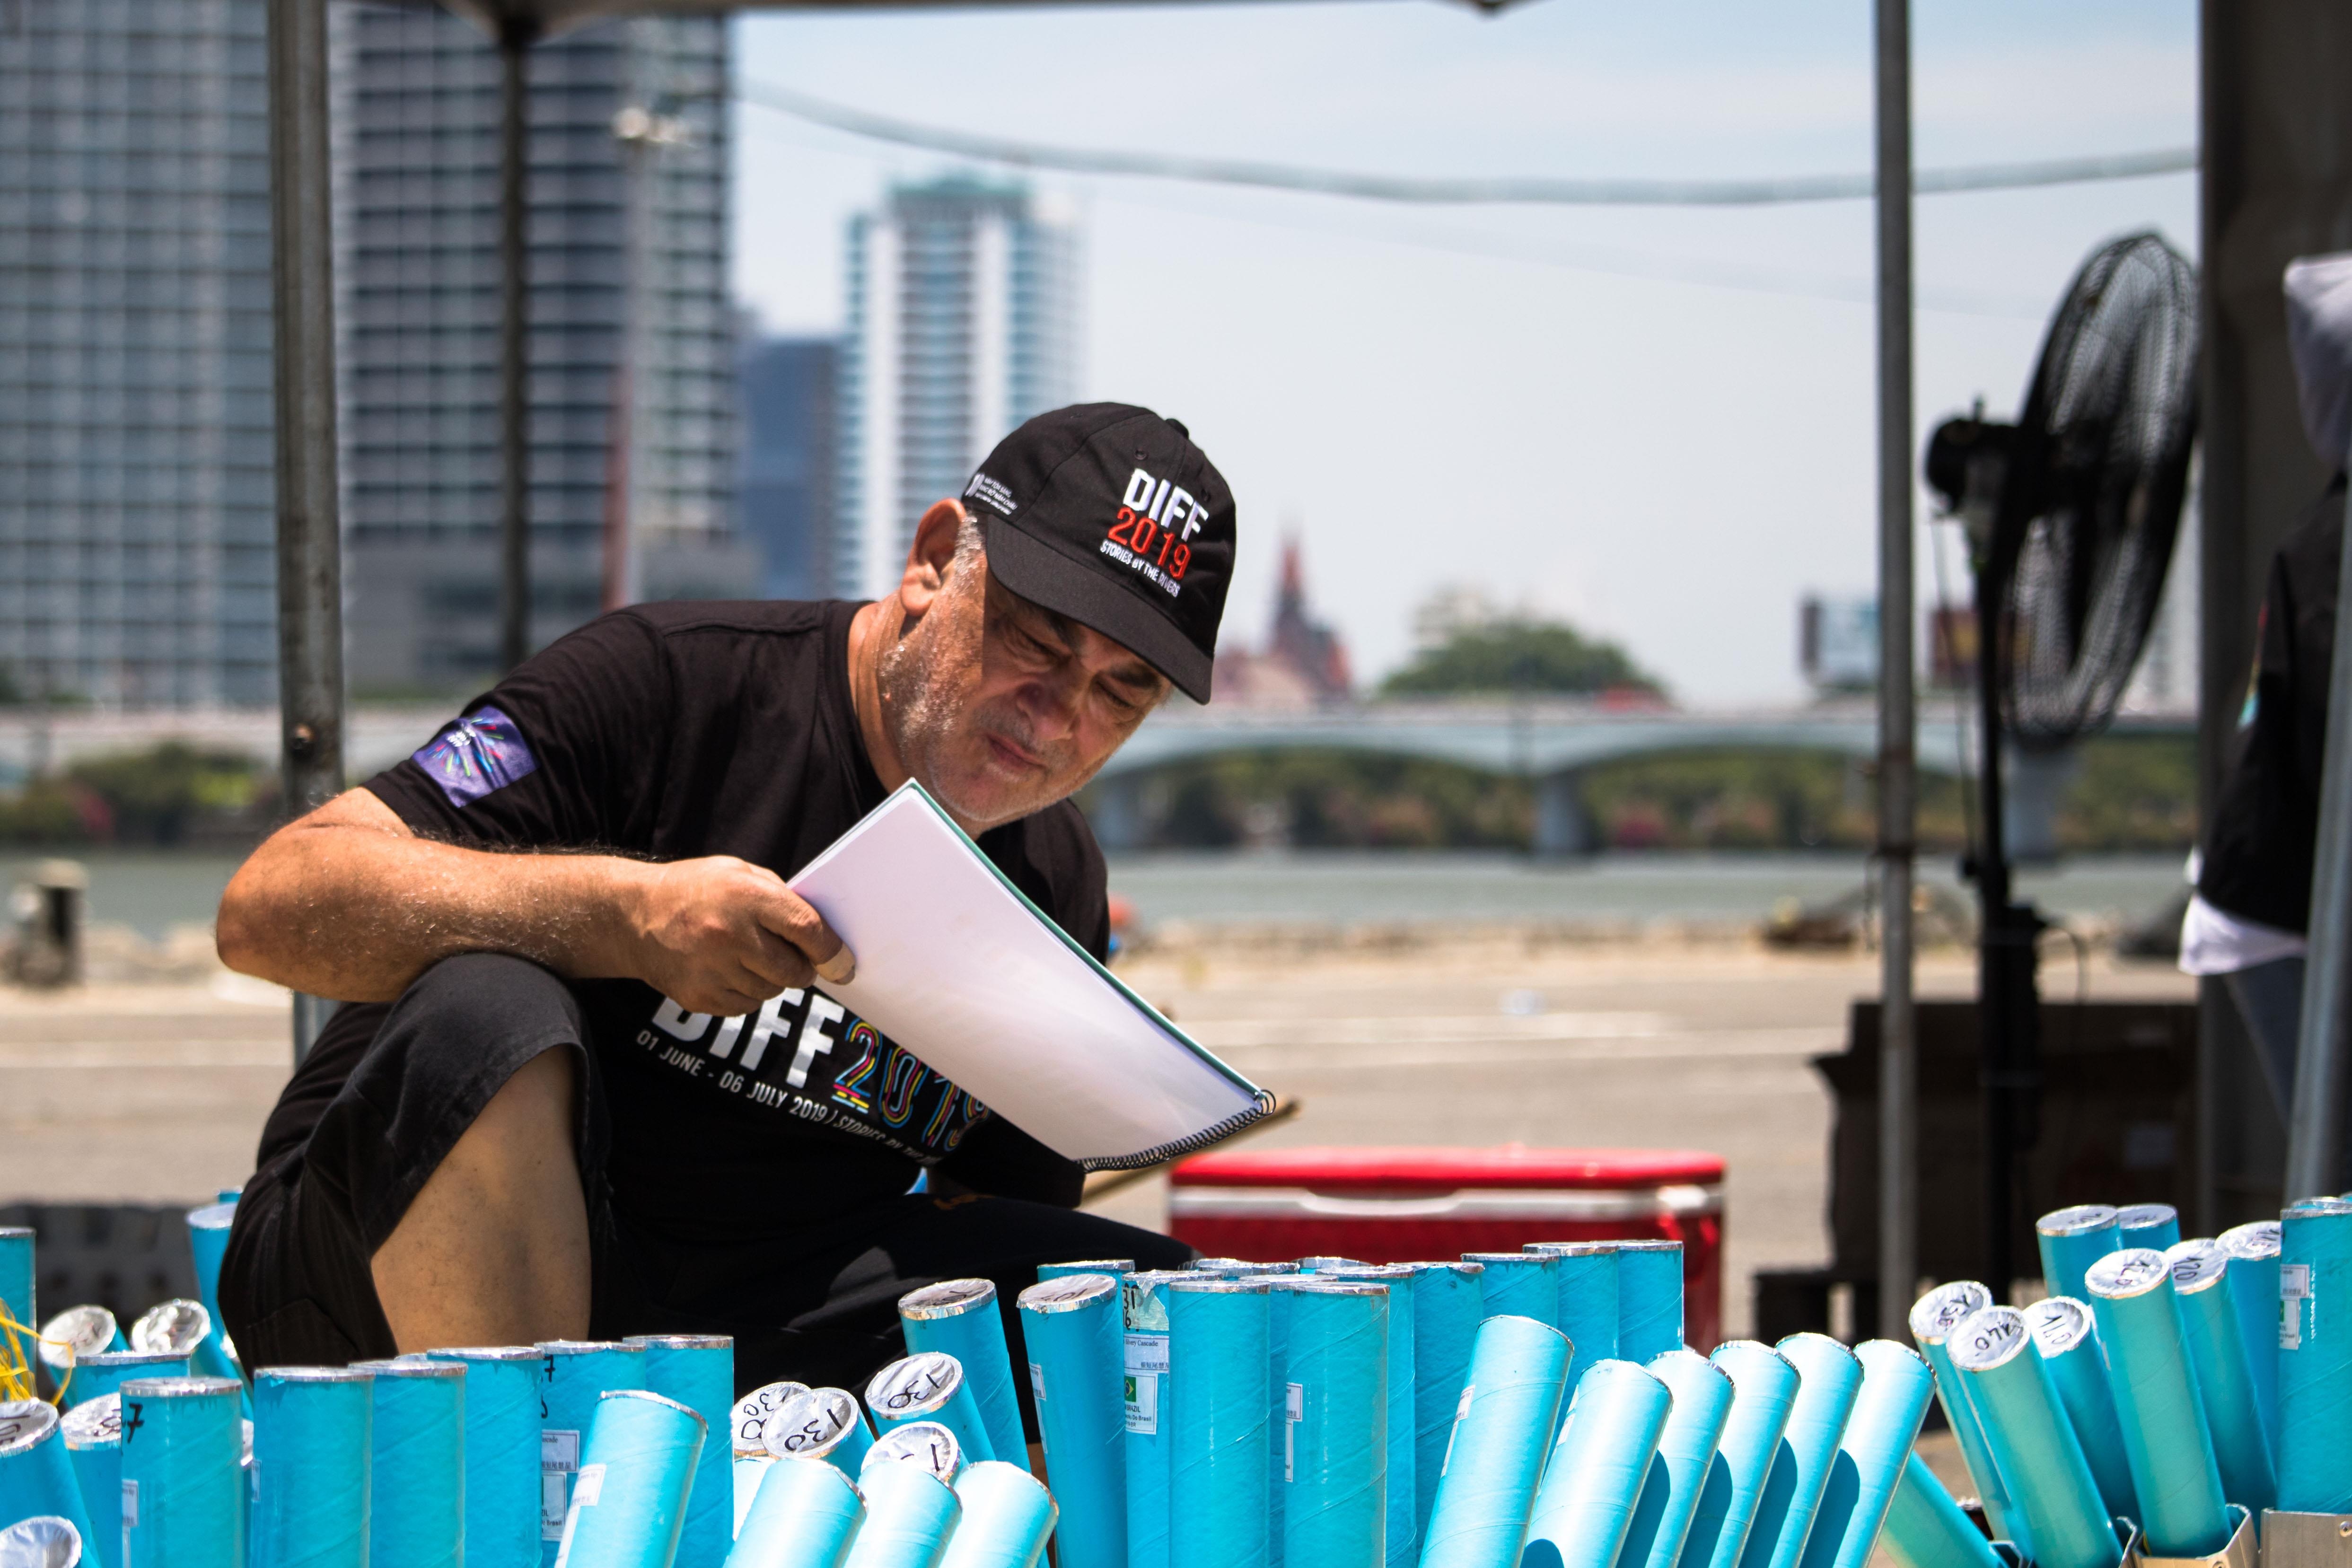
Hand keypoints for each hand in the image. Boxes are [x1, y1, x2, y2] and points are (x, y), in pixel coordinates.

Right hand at [624, 856, 854, 1016]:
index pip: (806, 929)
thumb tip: (821, 934)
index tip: (843, 963)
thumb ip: (780, 897)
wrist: (632, 917)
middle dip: (802, 968)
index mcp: (745, 896)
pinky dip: (747, 993)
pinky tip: (728, 970)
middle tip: (794, 958)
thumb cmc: (695, 890)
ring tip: (748, 957)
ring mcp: (711, 970)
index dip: (831, 951)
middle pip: (793, 970)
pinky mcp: (699, 997)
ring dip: (771, 980)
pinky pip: (746, 1007)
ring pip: (771, 992)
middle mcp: (729, 935)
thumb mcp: (738, 873)